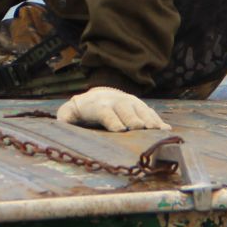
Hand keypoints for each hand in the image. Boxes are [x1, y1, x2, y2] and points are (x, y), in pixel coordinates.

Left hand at [55, 86, 169, 131]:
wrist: (100, 95)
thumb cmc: (83, 111)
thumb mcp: (70, 113)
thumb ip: (64, 118)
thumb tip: (60, 125)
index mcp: (99, 105)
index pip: (106, 112)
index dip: (113, 120)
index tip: (121, 131)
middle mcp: (117, 101)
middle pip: (127, 110)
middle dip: (134, 120)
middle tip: (141, 131)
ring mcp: (131, 103)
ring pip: (142, 110)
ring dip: (150, 121)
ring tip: (158, 132)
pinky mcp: (141, 107)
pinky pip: (152, 113)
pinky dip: (158, 122)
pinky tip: (165, 131)